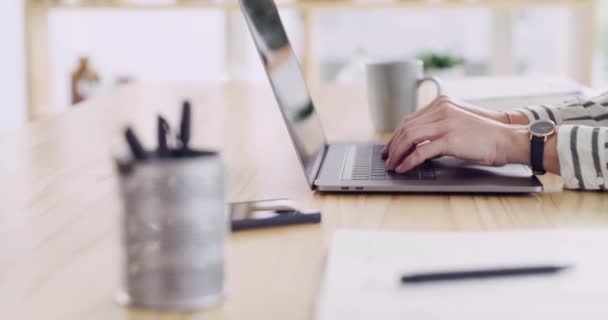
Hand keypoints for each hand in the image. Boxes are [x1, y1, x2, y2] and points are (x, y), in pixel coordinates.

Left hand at [383, 96, 530, 172]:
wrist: (506, 139)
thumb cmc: (484, 136)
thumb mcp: (457, 125)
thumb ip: (438, 129)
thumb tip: (416, 144)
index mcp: (442, 104)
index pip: (410, 119)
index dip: (396, 135)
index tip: (389, 147)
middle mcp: (441, 110)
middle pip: (406, 128)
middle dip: (393, 145)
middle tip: (386, 158)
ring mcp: (445, 123)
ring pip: (409, 138)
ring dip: (397, 154)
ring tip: (392, 165)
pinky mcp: (449, 139)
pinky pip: (420, 152)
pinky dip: (408, 161)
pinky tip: (403, 168)